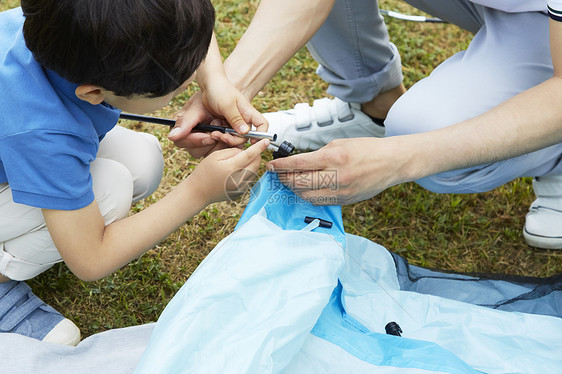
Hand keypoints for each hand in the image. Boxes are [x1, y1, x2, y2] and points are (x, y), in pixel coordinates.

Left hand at [169, 79, 267, 157]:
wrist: (208, 85)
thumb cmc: (220, 89)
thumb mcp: (227, 104)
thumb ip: (236, 119)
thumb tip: (245, 132)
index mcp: (248, 112)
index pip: (262, 125)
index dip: (261, 134)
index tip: (252, 141)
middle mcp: (243, 119)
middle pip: (245, 136)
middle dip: (233, 139)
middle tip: (221, 136)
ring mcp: (234, 122)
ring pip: (233, 137)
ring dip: (224, 137)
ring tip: (213, 132)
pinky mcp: (226, 124)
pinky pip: (225, 134)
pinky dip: (219, 134)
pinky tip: (212, 129)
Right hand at [189, 139, 269, 203]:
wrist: (198, 192)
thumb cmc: (204, 172)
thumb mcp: (216, 156)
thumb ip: (233, 151)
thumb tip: (245, 151)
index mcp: (231, 168)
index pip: (250, 155)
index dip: (259, 147)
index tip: (266, 141)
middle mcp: (238, 179)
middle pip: (256, 163)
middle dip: (256, 155)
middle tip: (249, 150)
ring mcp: (241, 188)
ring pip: (254, 171)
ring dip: (252, 164)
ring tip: (240, 161)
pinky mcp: (241, 192)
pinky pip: (250, 179)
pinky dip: (247, 172)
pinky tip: (237, 171)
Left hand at [266, 138, 407, 204]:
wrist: (391, 162)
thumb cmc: (366, 149)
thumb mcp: (339, 144)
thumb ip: (318, 154)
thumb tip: (298, 163)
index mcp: (334, 157)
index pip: (298, 164)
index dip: (281, 166)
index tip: (271, 166)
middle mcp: (336, 176)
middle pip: (299, 182)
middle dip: (284, 178)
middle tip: (277, 174)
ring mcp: (341, 191)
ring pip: (307, 195)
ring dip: (294, 189)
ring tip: (289, 181)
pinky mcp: (345, 201)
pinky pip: (320, 201)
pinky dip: (308, 195)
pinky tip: (304, 189)